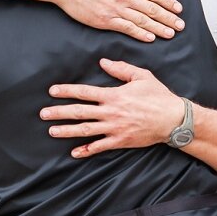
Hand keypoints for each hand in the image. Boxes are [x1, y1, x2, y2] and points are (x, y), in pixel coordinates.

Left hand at [42, 59, 182, 157]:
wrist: (173, 119)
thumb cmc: (158, 96)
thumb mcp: (142, 76)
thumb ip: (121, 69)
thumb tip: (103, 62)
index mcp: (114, 95)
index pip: (84, 92)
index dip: (67, 91)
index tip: (53, 91)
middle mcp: (110, 112)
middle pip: (79, 112)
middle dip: (59, 112)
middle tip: (43, 113)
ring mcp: (114, 128)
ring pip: (85, 130)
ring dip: (66, 131)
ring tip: (51, 131)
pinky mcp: (120, 141)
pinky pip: (100, 147)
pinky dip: (86, 150)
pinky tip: (74, 153)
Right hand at [45, 0, 184, 41]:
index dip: (167, 1)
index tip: (178, 8)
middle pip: (151, 9)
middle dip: (168, 18)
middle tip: (181, 25)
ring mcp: (114, 9)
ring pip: (142, 20)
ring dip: (159, 28)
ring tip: (171, 34)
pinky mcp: (104, 21)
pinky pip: (126, 29)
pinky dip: (140, 34)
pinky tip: (150, 38)